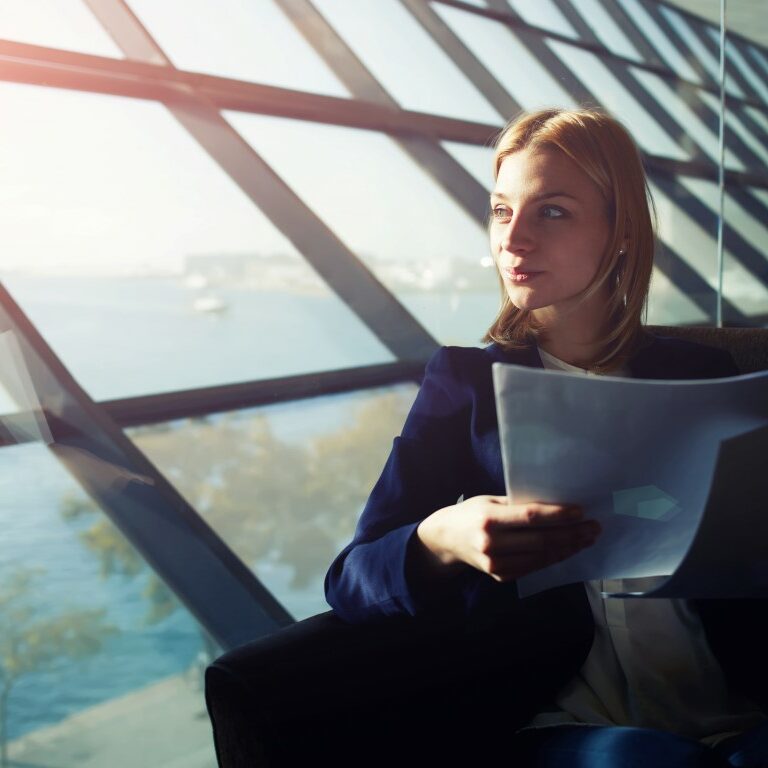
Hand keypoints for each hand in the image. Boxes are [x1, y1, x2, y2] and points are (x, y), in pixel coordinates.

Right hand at [416, 495, 600, 582]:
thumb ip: (518, 505)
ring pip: (541, 557)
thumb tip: (556, 505)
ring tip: (587, 538)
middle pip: (540, 541)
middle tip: (594, 527)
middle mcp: (491, 544)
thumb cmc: (472, 513)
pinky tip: (568, 549)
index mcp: (488, 519)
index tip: (581, 511)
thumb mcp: (490, 501)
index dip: (557, 516)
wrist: (446, 539)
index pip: (529, 517)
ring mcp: (495, 564)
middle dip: (572, 534)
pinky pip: (534, 567)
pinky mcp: (500, 577)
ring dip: (568, 548)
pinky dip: (554, 558)